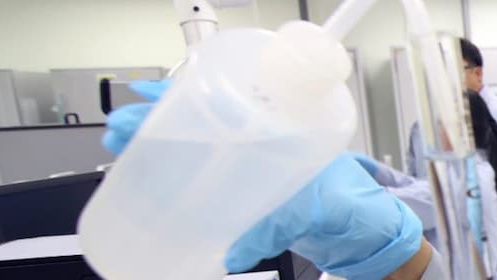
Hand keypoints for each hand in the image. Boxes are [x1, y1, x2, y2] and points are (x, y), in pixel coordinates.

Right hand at [103, 81, 423, 278]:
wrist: (373, 239)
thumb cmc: (362, 208)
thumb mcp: (324, 206)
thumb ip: (281, 223)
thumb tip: (234, 249)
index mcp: (288, 132)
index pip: (229, 99)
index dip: (186, 95)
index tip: (149, 100)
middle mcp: (269, 147)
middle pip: (204, 122)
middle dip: (159, 122)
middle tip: (123, 128)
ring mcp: (258, 173)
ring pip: (200, 153)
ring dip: (161, 150)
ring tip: (125, 149)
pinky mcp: (253, 202)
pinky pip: (208, 188)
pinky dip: (179, 185)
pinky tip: (155, 187)